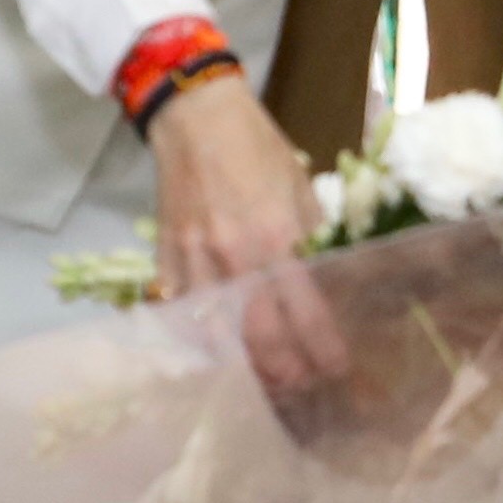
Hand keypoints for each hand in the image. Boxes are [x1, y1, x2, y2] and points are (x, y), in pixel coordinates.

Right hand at [148, 74, 347, 399]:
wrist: (195, 114)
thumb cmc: (256, 146)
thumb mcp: (299, 187)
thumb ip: (314, 234)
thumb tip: (331, 275)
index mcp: (279, 236)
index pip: (308, 311)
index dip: (323, 349)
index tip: (337, 369)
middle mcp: (237, 256)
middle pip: (261, 337)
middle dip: (284, 372)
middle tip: (300, 388)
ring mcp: (195, 259)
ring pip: (216, 334)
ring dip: (240, 364)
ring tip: (260, 379)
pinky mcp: (165, 256)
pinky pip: (179, 311)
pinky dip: (196, 336)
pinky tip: (212, 351)